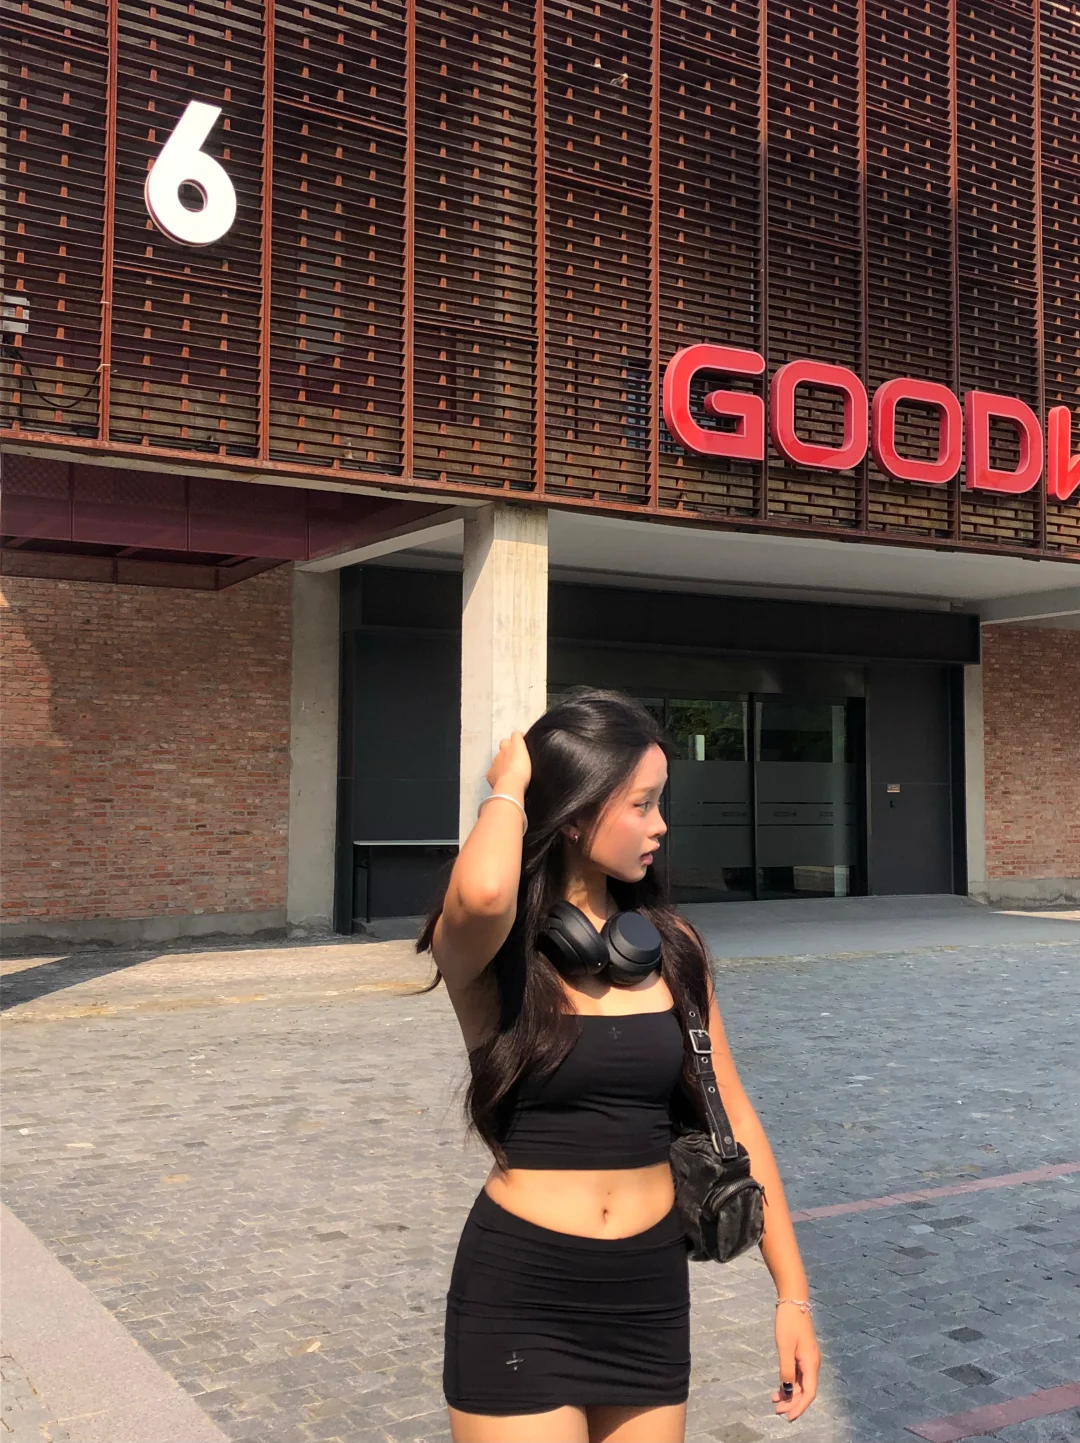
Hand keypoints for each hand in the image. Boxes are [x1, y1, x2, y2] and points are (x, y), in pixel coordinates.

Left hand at [486, 730, 531, 795]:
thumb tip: (523, 743)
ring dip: (503, 761)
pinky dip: (497, 773)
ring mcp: (495, 762)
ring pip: (498, 757)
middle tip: (515, 756)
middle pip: (504, 743)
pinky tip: (503, 780)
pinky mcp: (490, 773)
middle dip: (508, 746)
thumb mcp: (532, 759)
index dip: (519, 737)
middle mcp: (503, 750)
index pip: (515, 735)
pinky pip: (493, 771)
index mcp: (515, 746)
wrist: (510, 785)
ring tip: (510, 770)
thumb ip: (526, 750)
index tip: (522, 740)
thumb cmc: (523, 772)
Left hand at [772, 1304, 819, 1421]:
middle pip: (806, 1391)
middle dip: (793, 1403)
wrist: (794, 1301)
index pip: (809, 1393)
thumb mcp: (784, 1346)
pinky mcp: (803, 1354)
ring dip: (790, 1395)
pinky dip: (790, 1383)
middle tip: (777, 1410)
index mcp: (811, 1363)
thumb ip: (787, 1369)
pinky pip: (798, 1375)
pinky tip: (780, 1388)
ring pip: (802, 1384)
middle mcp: (813, 1364)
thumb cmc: (788, 1322)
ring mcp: (808, 1359)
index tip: (788, 1417)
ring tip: (775, 1401)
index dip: (799, 1407)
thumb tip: (788, 1391)